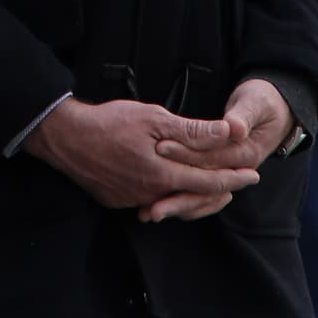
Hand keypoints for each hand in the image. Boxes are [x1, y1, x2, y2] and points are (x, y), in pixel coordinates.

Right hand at [23, 98, 257, 220]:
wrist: (64, 137)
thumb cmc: (108, 123)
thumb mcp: (153, 118)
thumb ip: (192, 130)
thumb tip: (227, 132)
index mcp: (162, 175)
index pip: (208, 182)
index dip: (233, 178)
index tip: (252, 175)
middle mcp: (149, 194)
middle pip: (192, 196)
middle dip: (218, 189)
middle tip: (238, 181)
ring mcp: (130, 200)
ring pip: (169, 199)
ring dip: (190, 191)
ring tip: (208, 183)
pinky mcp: (115, 200)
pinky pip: (147, 199)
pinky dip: (163, 193)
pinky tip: (167, 182)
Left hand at [142, 81, 296, 217]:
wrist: (274, 111)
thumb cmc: (261, 101)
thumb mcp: (254, 104)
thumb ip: (242, 116)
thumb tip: (234, 128)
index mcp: (246, 153)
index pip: (211, 159)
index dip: (185, 154)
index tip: (159, 149)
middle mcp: (236, 169)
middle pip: (201, 186)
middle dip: (174, 195)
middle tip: (146, 206)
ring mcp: (226, 174)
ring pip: (198, 197)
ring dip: (172, 205)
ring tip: (144, 213)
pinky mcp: (216, 174)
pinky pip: (197, 194)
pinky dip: (177, 200)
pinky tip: (154, 206)